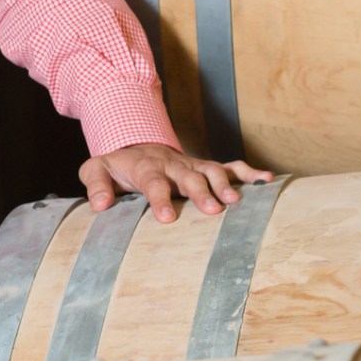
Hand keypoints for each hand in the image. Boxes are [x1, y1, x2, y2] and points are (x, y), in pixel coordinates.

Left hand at [78, 143, 272, 222]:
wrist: (135, 143)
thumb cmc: (117, 165)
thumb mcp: (96, 169)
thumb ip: (95, 185)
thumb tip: (99, 206)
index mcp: (146, 167)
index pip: (153, 183)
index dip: (160, 199)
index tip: (167, 218)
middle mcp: (173, 165)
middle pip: (189, 177)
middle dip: (201, 193)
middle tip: (213, 210)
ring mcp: (192, 165)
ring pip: (212, 170)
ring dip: (225, 184)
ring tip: (237, 201)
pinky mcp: (206, 167)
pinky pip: (230, 166)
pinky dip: (248, 171)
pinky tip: (266, 180)